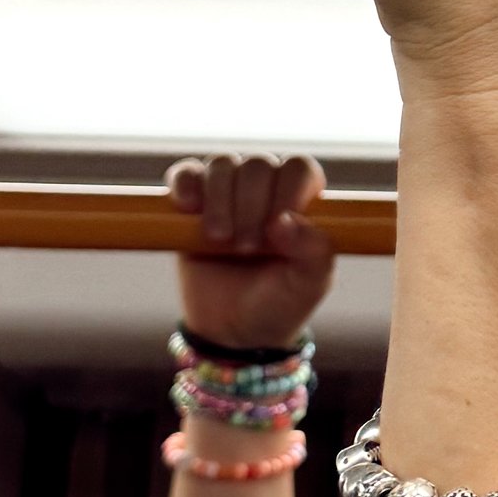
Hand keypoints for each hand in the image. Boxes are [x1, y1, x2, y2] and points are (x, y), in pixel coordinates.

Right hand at [169, 153, 333, 349]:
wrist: (233, 331)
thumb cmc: (280, 302)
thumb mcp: (308, 284)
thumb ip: (313, 251)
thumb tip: (285, 221)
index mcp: (302, 200)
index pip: (299, 168)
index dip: (288, 190)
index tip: (276, 228)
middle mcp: (266, 187)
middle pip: (258, 165)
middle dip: (250, 205)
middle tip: (247, 248)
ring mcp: (227, 192)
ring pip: (222, 165)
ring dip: (219, 199)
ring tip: (219, 239)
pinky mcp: (191, 203)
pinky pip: (185, 174)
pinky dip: (185, 184)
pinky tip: (188, 207)